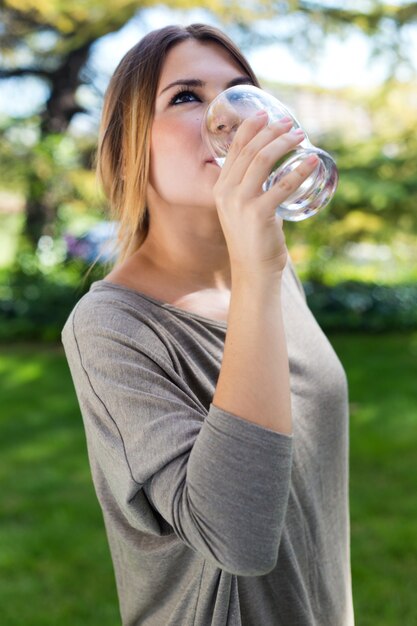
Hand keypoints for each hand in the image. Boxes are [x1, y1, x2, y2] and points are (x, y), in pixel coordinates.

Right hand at [213, 111, 318, 278]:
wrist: (253, 270)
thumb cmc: (253, 239)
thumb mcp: (242, 209)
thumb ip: (250, 189)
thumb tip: (274, 170)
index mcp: (220, 188)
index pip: (234, 149)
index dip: (250, 127)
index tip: (266, 114)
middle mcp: (227, 192)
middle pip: (250, 150)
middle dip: (272, 132)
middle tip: (291, 124)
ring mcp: (241, 202)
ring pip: (263, 160)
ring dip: (284, 144)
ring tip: (300, 136)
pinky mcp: (259, 213)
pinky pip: (283, 184)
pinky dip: (300, 170)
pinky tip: (312, 162)